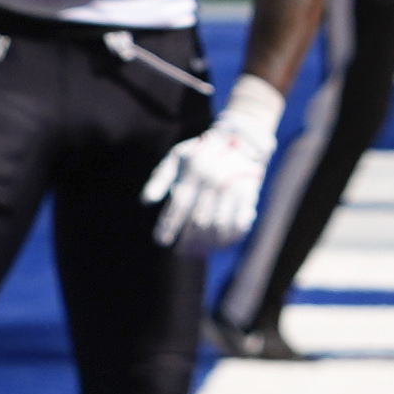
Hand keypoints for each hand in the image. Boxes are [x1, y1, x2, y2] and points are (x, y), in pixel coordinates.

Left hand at [145, 76, 290, 251]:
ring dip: (207, 244)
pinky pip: (240, 224)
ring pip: (219, 226)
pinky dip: (229, 238)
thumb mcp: (176, 158)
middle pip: (198, 221)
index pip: (178, 205)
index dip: (168, 226)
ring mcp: (232, 189)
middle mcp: (213, 180)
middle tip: (180, 252)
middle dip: (187, 241)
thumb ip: (159, 179)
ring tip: (198, 252)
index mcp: (193, 171)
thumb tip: (145, 202)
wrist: (239, 141)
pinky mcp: (249, 195)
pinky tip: (220, 244)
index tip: (161, 241)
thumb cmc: (200, 153)